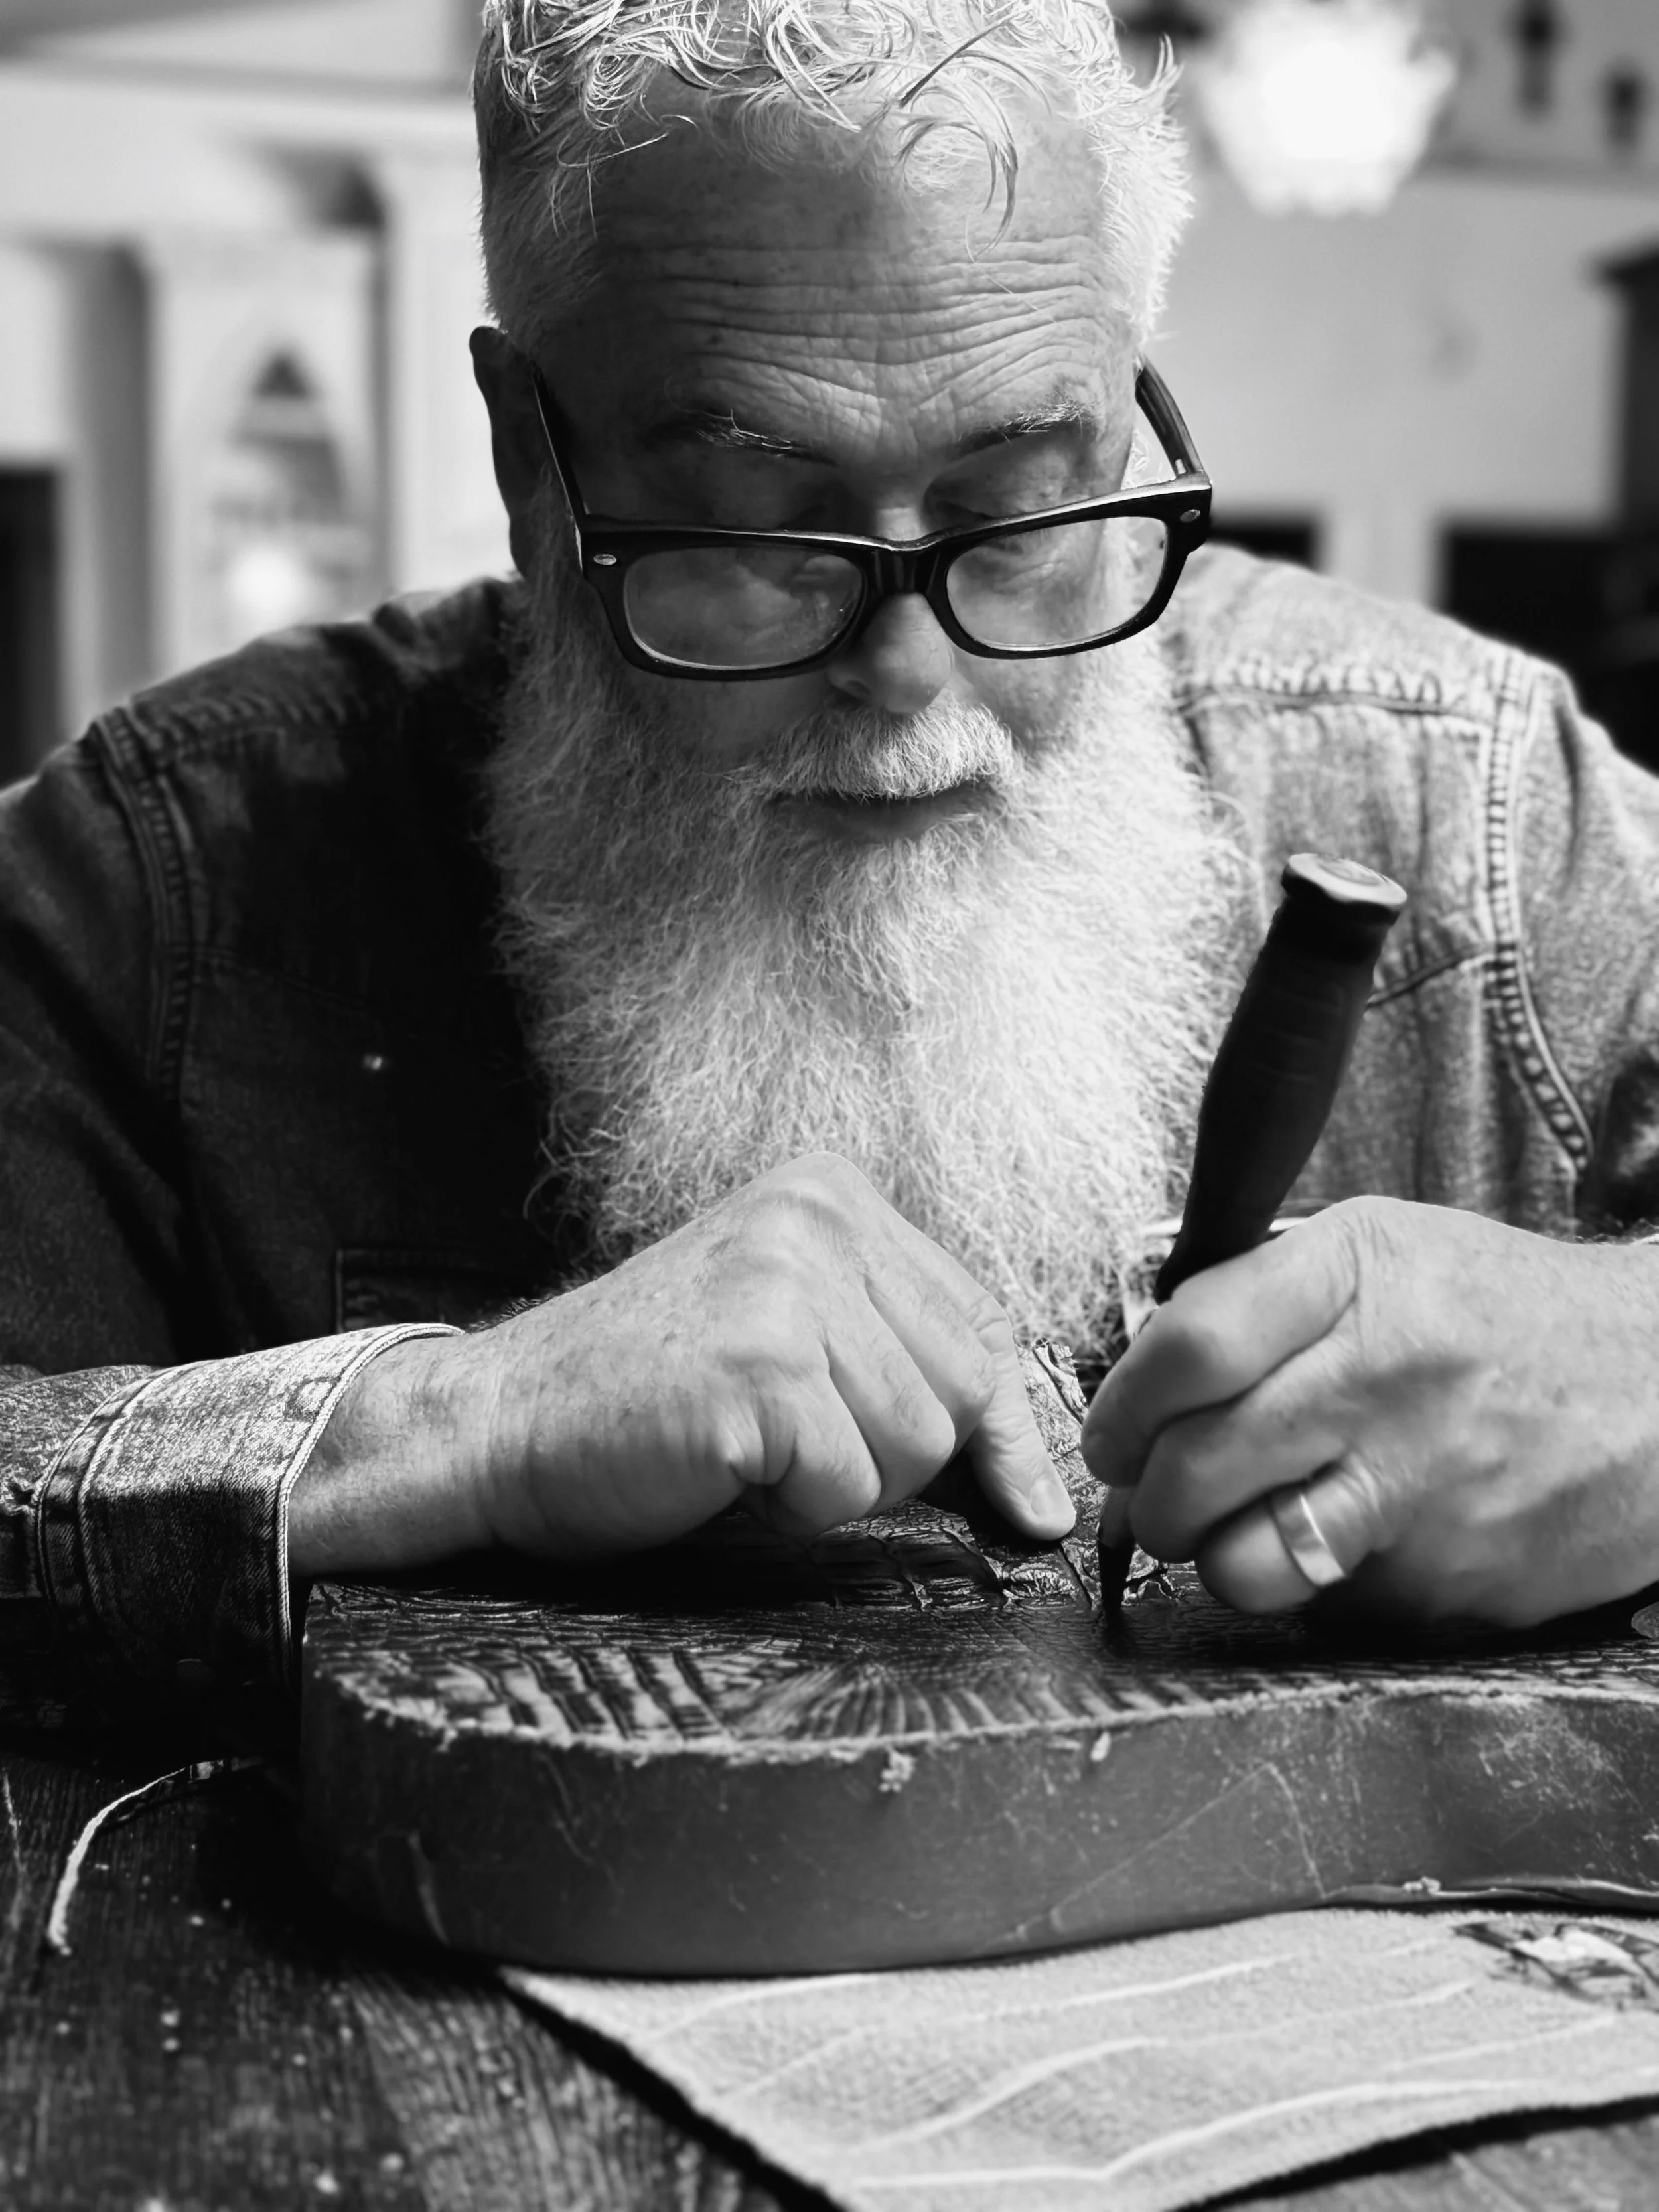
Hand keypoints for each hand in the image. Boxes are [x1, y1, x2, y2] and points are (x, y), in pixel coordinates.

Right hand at [291, 1153, 1072, 1574]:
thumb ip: (911, 1372)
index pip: (983, 1327)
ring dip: (837, 1481)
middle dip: (894, 1455)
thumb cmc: (646, 1397)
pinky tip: (721, 1466)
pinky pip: (846, 1484)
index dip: (1004, 1433)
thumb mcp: (799, 1347)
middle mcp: (819, 1216)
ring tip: (746, 1447)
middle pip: (962, 1391)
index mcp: (833, 1195)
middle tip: (789, 1445)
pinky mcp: (758, 1360)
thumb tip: (1046, 1496)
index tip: (1029, 1505)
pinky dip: (790, 1507)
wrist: (497, 1422)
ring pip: (916, 1445)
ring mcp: (786, 1281)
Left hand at [1081, 1197, 1658, 1627]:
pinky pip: (1331, 1605)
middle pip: (1195, 1466)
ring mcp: (1428, 1487)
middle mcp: (1390, 1376)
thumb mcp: (1384, 1251)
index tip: (1112, 1434)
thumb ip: (1257, 1299)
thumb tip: (1140, 1381)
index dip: (1121, 1407)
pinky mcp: (1458, 1580)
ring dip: (1216, 1557)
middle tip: (1158, 1494)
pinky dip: (1318, 1585)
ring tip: (1240, 1526)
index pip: (1187, 1349)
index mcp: (1358, 1276)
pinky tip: (1360, 1537)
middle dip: (1149, 1499)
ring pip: (1245, 1562)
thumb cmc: (1503, 1315)